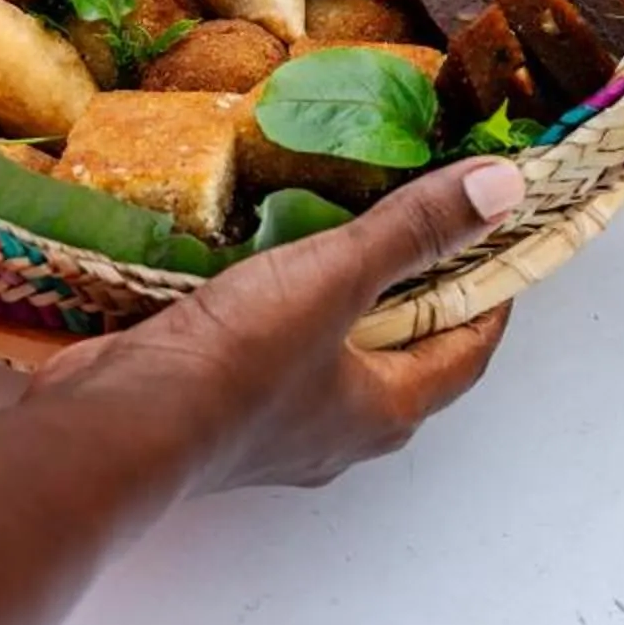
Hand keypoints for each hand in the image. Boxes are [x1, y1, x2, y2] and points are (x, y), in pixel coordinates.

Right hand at [29, 158, 524, 494]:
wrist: (119, 427)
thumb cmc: (237, 363)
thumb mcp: (336, 276)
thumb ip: (414, 230)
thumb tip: (504, 190)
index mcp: (386, 411)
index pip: (468, 353)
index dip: (490, 297)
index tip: (498, 245)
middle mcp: (339, 433)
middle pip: (403, 361)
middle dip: (417, 300)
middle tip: (419, 230)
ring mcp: (276, 431)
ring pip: (334, 364)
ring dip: (344, 312)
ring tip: (336, 242)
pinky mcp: (222, 414)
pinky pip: (272, 362)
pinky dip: (282, 320)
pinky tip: (258, 277)